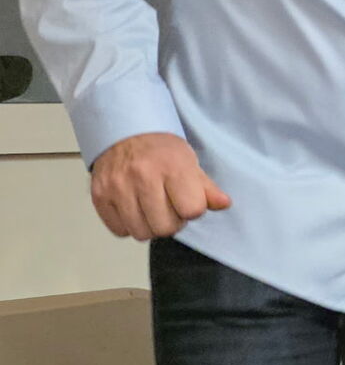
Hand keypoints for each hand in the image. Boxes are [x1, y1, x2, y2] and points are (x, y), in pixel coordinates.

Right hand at [90, 132, 230, 239]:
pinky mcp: (100, 196)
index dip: (192, 209)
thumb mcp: (189, 161)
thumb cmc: (160, 149)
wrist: (123, 131)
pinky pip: (119, 230)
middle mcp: (143, 177)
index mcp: (172, 166)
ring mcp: (118, 187)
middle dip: (172, 222)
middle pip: (166, 227)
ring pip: (142, 232)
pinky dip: (128, 225)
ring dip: (150, 226)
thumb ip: (207, 188)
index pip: (192, 210)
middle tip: (168, 206)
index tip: (187, 200)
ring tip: (151, 208)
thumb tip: (224, 204)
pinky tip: (133, 208)